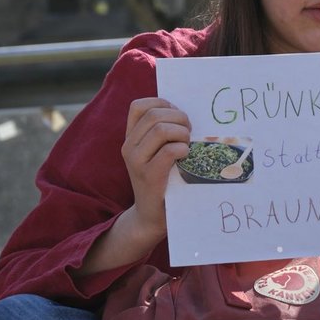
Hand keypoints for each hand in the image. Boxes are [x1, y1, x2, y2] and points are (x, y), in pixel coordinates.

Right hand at [120, 98, 191, 239]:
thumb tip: (184, 113)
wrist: (152, 215)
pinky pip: (168, 151)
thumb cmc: (163, 180)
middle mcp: (129, 147)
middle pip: (154, 115)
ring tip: (187, 144)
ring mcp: (136, 161)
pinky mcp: (149, 176)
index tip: (177, 115)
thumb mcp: (157, 153)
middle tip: (189, 132)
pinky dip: (182, 149)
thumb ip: (163, 133)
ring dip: (182, 133)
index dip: (162, 103)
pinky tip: (186, 156)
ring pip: (160, 130)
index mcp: (130, 138)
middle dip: (179, 118)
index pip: (138, 106)